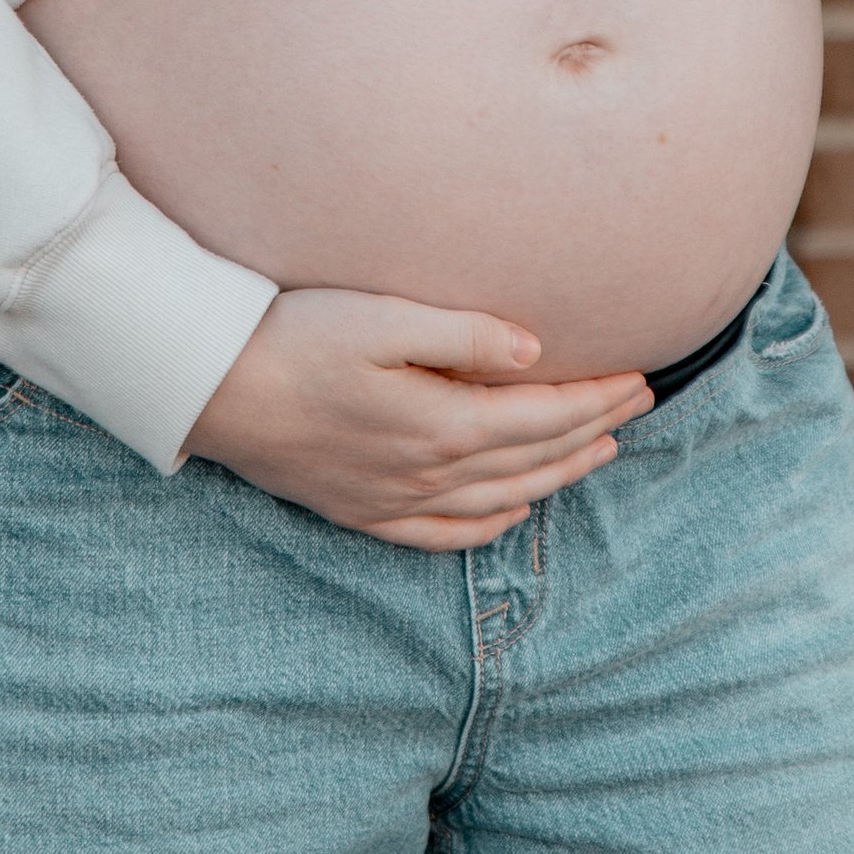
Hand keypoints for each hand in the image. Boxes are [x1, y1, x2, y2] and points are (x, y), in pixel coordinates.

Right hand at [184, 287, 652, 546]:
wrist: (210, 390)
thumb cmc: (294, 337)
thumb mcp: (383, 319)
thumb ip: (465, 336)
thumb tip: (538, 354)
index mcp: (443, 423)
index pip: (546, 416)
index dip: (600, 397)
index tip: (643, 375)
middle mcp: (429, 474)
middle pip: (534, 458)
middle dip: (594, 430)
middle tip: (640, 405)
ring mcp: (395, 500)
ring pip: (502, 499)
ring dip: (558, 475)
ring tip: (598, 451)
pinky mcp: (362, 511)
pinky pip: (446, 534)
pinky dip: (492, 525)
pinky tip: (511, 512)